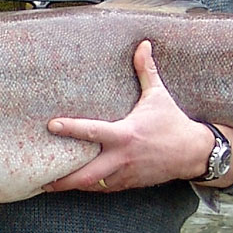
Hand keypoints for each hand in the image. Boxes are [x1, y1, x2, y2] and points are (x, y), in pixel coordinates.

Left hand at [43, 41, 215, 192]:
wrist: (193, 153)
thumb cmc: (173, 122)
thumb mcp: (159, 96)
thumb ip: (146, 71)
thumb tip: (143, 44)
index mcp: (126, 135)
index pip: (94, 132)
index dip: (71, 129)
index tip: (51, 125)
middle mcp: (122, 158)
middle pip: (86, 174)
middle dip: (63, 179)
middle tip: (39, 178)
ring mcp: (125, 174)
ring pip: (93, 185)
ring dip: (72, 185)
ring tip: (49, 184)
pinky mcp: (129, 184)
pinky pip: (104, 188)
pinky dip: (89, 186)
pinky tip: (75, 184)